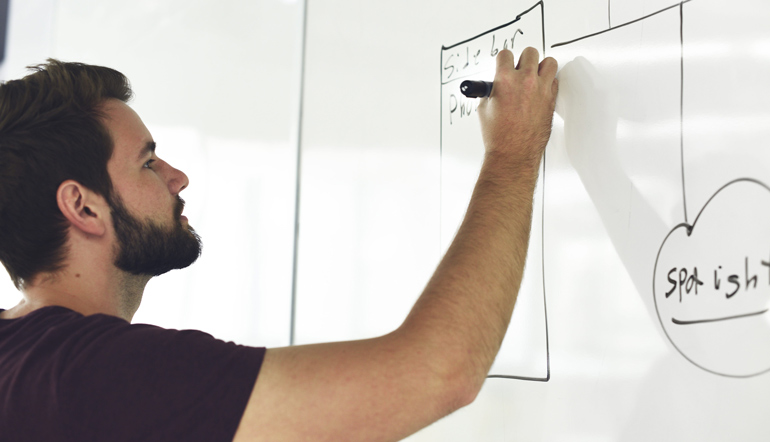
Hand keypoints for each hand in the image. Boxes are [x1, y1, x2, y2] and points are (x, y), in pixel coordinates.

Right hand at [477, 47, 557, 168]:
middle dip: (524, 59)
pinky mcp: (551, 99)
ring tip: (535, 75)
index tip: (504, 65)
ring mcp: (541, 89)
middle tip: (520, 69)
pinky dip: (548, 82)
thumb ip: (492, 90)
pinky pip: (555, 80)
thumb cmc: (498, 136)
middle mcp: (525, 81)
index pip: (506, 54)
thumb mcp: (484, 108)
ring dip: (541, 66)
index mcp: (505, 80)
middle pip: (530, 52)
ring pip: (549, 62)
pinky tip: (540, 90)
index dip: (504, 60)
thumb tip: (496, 85)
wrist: (513, 153)